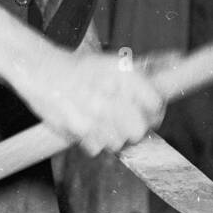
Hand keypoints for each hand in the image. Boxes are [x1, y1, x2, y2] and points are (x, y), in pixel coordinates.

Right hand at [17, 45, 164, 156]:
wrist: (42, 70)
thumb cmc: (79, 69)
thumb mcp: (113, 63)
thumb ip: (140, 79)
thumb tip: (170, 75)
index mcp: (124, 74)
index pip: (155, 105)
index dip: (155, 114)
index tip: (150, 117)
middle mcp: (112, 94)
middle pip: (140, 131)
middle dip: (135, 131)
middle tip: (127, 126)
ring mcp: (95, 113)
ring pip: (119, 143)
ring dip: (113, 139)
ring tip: (102, 124)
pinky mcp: (78, 128)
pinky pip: (97, 149)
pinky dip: (93, 143)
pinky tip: (87, 128)